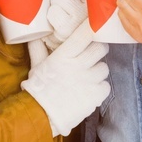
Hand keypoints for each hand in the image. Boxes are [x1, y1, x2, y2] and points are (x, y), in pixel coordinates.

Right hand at [22, 20, 109, 135]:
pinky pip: (106, 86)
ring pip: (104, 68)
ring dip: (98, 71)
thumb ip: (38, 48)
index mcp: (63, 56)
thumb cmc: (38, 89)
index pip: (84, 35)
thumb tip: (35, 34)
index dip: (92, 28)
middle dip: (98, 50)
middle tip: (92, 56)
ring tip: (87, 78)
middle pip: (101, 48)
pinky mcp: (96, 95)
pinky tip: (89, 91)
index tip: (96, 25)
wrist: (40, 116)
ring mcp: (89, 81)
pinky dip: (99, 89)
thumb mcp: (37, 66)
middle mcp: (78, 66)